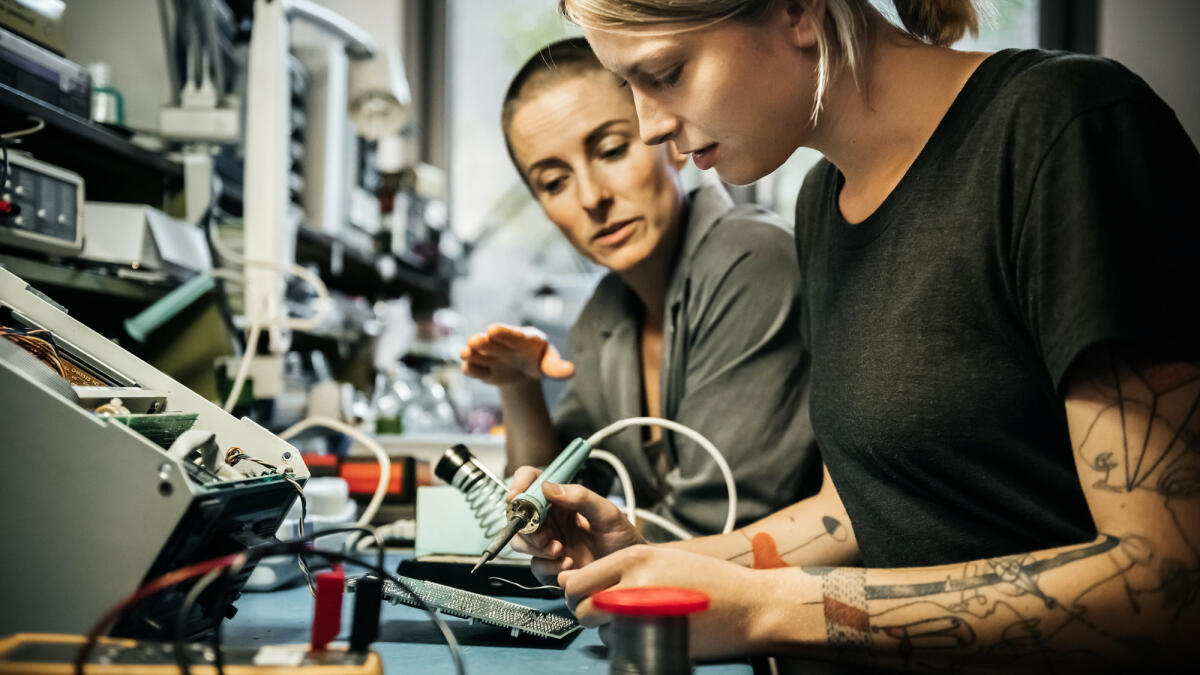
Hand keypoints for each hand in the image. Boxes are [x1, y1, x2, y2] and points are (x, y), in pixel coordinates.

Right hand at [460, 323, 574, 386]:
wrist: (525, 371)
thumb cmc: (539, 361)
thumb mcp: (549, 363)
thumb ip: (557, 367)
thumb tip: (570, 372)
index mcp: (522, 339)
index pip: (512, 334)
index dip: (503, 332)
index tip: (493, 330)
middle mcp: (503, 345)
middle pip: (491, 342)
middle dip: (483, 342)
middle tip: (475, 341)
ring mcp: (492, 357)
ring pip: (479, 354)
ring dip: (472, 353)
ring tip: (466, 353)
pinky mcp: (485, 370)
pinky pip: (476, 369)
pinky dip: (471, 369)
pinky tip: (467, 368)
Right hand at [506, 465, 642, 584]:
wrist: (629, 572)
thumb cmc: (624, 540)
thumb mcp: (608, 513)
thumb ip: (581, 497)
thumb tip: (549, 487)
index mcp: (563, 500)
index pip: (533, 482)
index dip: (520, 485)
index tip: (518, 495)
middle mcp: (552, 519)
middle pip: (519, 514)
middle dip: (526, 524)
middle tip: (544, 534)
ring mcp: (549, 543)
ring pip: (521, 541)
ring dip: (536, 546)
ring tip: (560, 550)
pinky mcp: (550, 567)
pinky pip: (536, 565)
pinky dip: (549, 567)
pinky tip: (568, 565)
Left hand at [559, 545, 785, 659]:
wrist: (749, 606)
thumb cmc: (709, 581)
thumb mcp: (662, 559)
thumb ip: (617, 569)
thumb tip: (571, 579)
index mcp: (634, 557)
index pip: (578, 581)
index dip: (577, 594)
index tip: (586, 597)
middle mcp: (633, 582)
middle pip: (581, 607)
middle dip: (587, 613)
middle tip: (605, 613)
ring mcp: (643, 614)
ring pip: (598, 628)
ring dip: (606, 628)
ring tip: (634, 619)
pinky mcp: (655, 639)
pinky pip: (618, 646)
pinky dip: (624, 643)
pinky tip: (646, 632)